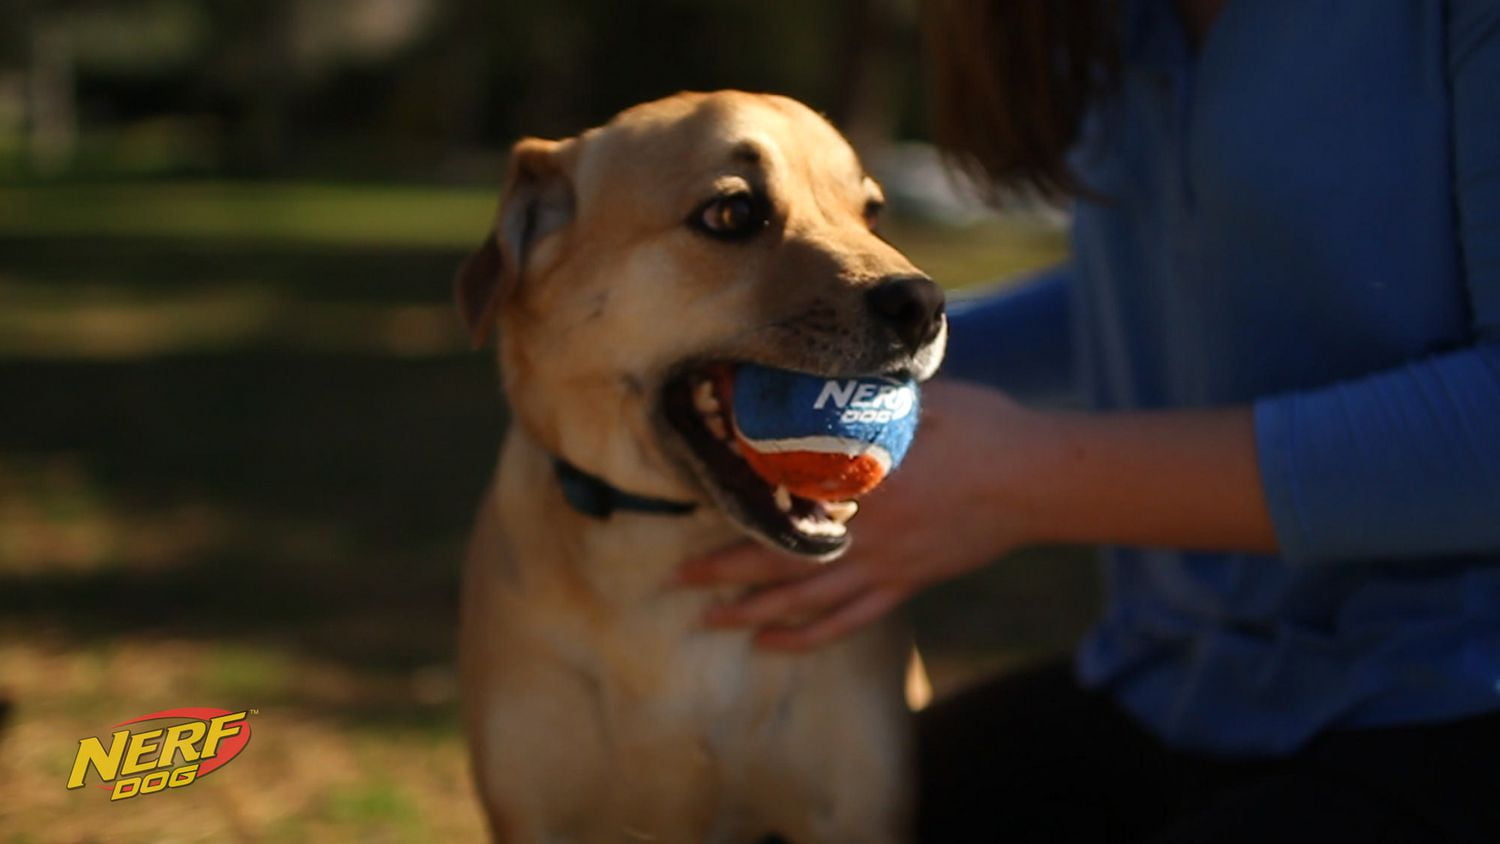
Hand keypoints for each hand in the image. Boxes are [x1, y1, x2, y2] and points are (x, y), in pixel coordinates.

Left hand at [677, 380, 1032, 650]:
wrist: (1037, 479)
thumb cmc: (982, 427)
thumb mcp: (919, 398)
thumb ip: (866, 399)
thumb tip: (821, 382)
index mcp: (860, 480)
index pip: (783, 500)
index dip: (736, 510)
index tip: (693, 508)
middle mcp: (864, 531)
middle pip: (779, 559)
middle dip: (723, 571)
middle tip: (677, 580)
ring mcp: (884, 565)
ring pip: (804, 599)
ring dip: (753, 612)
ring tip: (711, 620)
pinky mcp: (904, 585)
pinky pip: (847, 620)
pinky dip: (807, 637)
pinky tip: (773, 643)